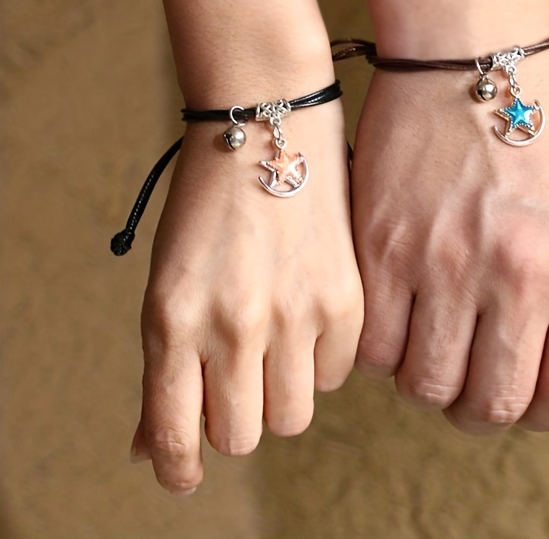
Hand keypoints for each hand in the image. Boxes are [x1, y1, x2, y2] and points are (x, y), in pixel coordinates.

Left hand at [129, 101, 362, 493]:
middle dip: (235, 420)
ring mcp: (294, 315)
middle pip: (241, 437)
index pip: (175, 437)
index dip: (179, 469)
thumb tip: (148, 448)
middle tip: (237, 381)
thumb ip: (163, 366)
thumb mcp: (167, 282)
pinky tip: (310, 317)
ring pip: (292, 417)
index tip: (184, 473)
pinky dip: (320, 361)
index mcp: (173, 320)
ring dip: (280, 395)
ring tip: (278, 348)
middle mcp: (233, 326)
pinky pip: (336, 376)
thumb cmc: (207, 207)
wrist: (268, 131)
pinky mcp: (345, 300)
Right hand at [351, 47, 548, 433]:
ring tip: (430, 348)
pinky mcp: (382, 243)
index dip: (546, 410)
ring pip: (425, 384)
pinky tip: (395, 320)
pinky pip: (372, 344)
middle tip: (471, 386)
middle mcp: (521, 272)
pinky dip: (382, 351)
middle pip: (491, 404)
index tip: (528, 396)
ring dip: (429, 382)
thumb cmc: (547, 121)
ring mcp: (445, 260)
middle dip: (481, 410)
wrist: (472, 49)